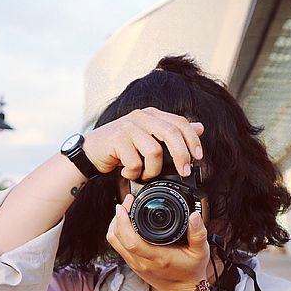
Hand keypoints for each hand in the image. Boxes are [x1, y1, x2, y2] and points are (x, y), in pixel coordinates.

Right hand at [82, 107, 203, 179]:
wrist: (90, 151)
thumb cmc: (121, 147)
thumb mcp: (148, 138)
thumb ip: (172, 133)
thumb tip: (200, 128)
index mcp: (152, 114)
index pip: (179, 122)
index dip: (192, 139)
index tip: (198, 157)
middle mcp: (141, 117)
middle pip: (171, 133)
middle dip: (182, 155)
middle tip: (185, 172)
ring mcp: (128, 127)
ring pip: (154, 150)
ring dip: (153, 170)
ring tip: (145, 175)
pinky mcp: (116, 139)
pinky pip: (135, 162)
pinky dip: (134, 174)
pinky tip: (128, 174)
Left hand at [106, 193, 209, 290]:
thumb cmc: (190, 272)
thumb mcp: (200, 252)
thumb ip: (199, 233)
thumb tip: (194, 216)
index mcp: (156, 258)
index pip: (130, 240)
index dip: (123, 221)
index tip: (126, 205)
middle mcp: (141, 261)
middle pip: (117, 238)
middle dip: (118, 217)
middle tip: (128, 202)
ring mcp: (134, 264)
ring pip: (114, 241)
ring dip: (115, 224)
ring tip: (125, 210)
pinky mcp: (132, 264)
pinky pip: (118, 245)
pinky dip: (118, 232)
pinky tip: (127, 223)